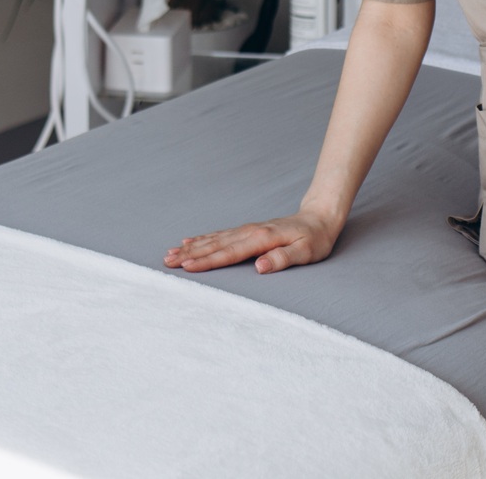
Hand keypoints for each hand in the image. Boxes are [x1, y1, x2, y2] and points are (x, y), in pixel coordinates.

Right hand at [164, 210, 340, 273]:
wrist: (319, 217)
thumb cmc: (314, 239)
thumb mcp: (306, 252)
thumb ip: (283, 259)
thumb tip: (260, 267)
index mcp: (261, 239)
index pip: (229, 253)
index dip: (207, 261)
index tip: (187, 266)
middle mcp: (249, 232)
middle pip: (214, 245)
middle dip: (190, 254)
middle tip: (167, 261)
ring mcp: (246, 230)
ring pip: (213, 239)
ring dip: (191, 247)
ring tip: (170, 253)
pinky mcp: (247, 231)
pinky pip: (219, 235)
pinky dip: (202, 238)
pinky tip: (190, 241)